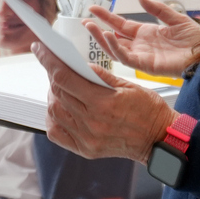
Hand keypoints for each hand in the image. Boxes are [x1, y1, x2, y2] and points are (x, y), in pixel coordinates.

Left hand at [35, 42, 174, 163]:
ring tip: (61, 87)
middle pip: (57, 93)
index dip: (48, 60)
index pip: (64, 78)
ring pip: (54, 112)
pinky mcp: (85, 150)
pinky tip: (61, 107)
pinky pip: (57, 133)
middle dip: (51, 74)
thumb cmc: (148, 110)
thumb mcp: (128, 85)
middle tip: (54, 65)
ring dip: (53, 95)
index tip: (39, 48)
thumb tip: (76, 63)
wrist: (159, 140)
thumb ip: (99, 75)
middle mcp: (92, 123)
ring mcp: (87, 139)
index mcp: (104, 103)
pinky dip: (54, 117)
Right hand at [82, 0, 199, 77]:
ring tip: (91, 27)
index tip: (93, 8)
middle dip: (97, 30)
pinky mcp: (146, 65)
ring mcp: (142, 56)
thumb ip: (157, 8)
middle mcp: (141, 46)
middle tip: (85, 21)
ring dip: (101, 38)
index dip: (107, 17)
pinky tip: (108, 36)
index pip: (121, 26)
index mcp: (146, 34)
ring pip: (115, 49)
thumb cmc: (196, 39)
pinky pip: (126, 57)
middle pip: (113, 38)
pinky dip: (115, 48)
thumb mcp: (175, 18)